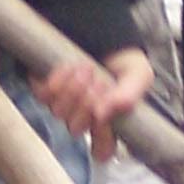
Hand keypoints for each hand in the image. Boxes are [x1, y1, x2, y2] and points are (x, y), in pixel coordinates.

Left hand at [31, 45, 151, 161]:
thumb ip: (129, 95)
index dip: (102, 137)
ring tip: (88, 68)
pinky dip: (59, 79)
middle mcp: (82, 118)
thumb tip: (102, 115)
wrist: (100, 32)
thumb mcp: (138, 74)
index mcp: (106, 123)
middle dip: (89, 102)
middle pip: (76, 129)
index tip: (107, 115)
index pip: (101, 151)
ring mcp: (62, 106)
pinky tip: (71, 66)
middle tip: (100, 80)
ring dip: (75, 88)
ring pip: (59, 112)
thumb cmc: (121, 60)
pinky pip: (45, 95)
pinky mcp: (44, 90)